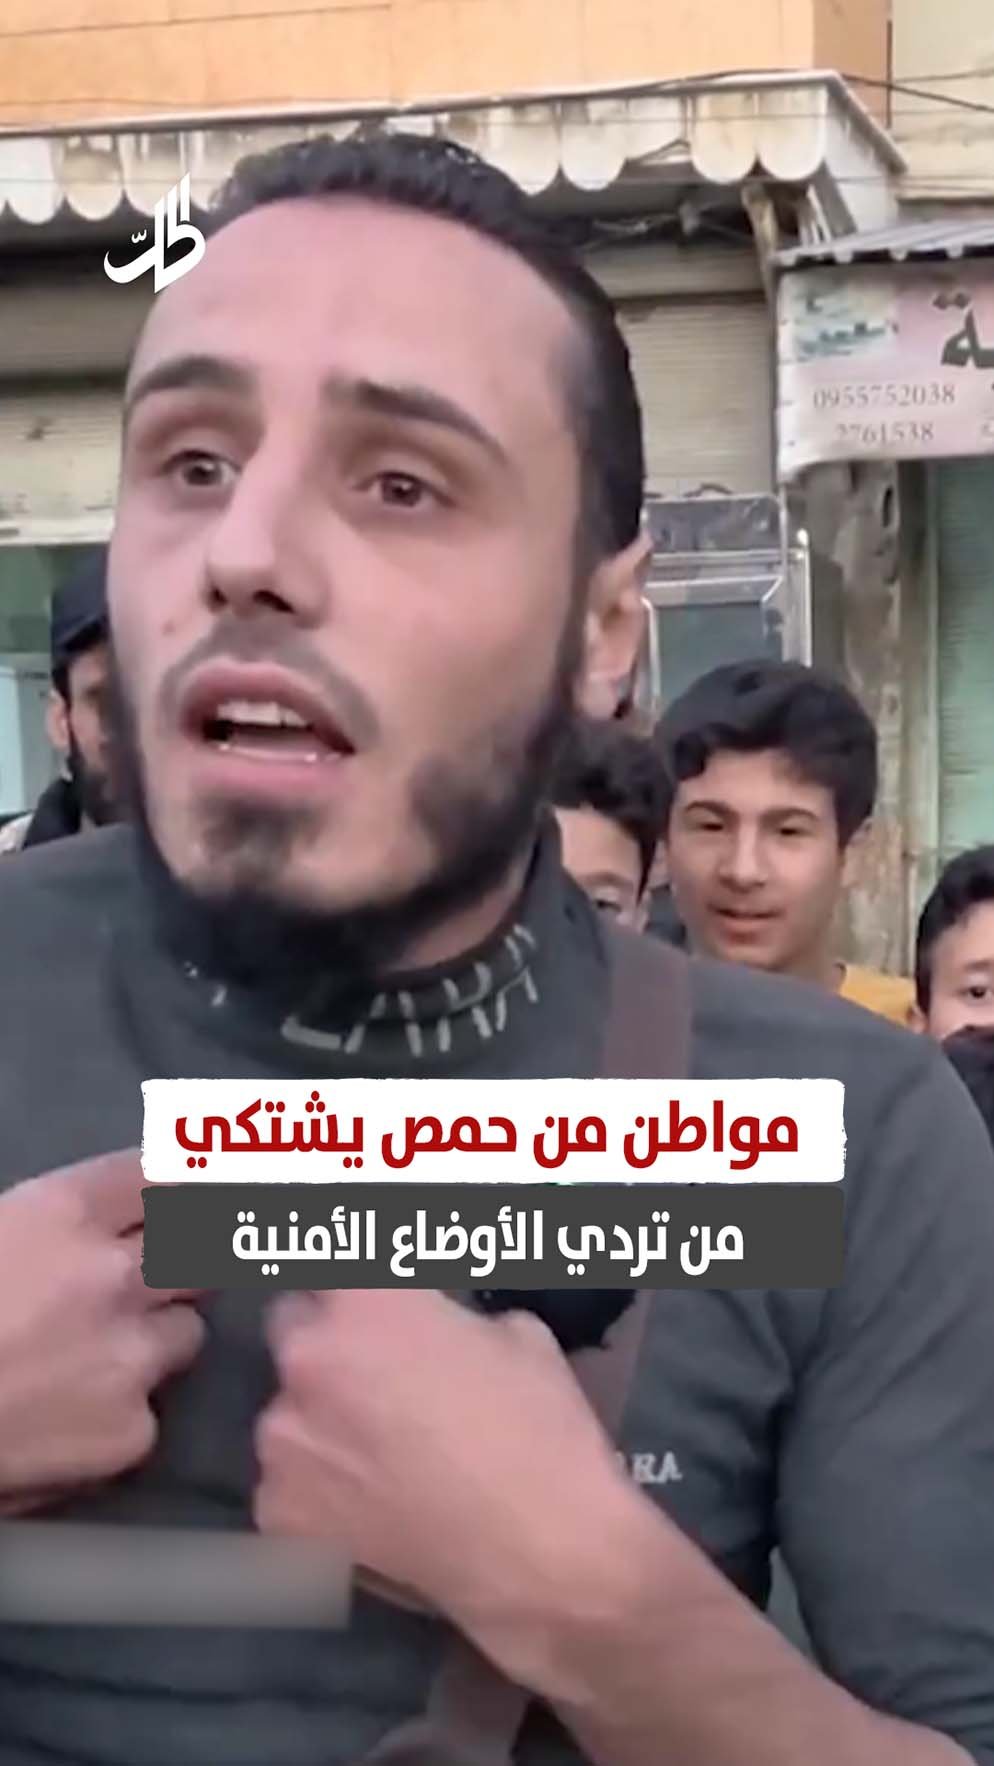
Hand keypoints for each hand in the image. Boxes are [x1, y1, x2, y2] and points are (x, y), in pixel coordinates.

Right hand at [0, 1152, 205, 1505]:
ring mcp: (130, 1357)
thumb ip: (50, 1224)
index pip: (163, 1174)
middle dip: (190, 1260)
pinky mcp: (131, 1435)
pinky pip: (150, 1412)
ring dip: (158, 1337)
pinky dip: (122, 1414)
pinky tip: (70, 1423)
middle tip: (168, 1274)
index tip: (202, 1190)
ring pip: (188, 1333)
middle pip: (203, 1248)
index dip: (186, 1182)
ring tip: (101, 1357)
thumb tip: (106, 1219)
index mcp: (63, 1212)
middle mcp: (115, 1275)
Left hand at [255, 1291, 636, 1648]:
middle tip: (376, 1375)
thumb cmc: (539, 1431)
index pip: (323, 1259)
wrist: (542, 1554)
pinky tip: (369, 1511)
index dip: (345, 1278)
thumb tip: (432, 1326)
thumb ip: (448, 1317)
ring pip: (286, 1410)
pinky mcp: (277, 1514)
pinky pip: (287, 1483)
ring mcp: (283, 1440)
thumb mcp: (516, 1333)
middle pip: (290, 1324)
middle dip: (325, 1340)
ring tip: (379, 1459)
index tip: (361, 1295)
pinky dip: (318, 1491)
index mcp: (364, 1303)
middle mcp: (306, 1359)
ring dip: (319, 1419)